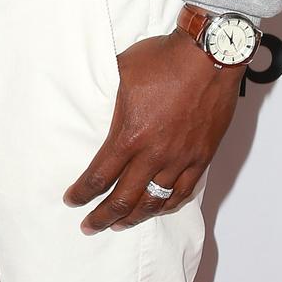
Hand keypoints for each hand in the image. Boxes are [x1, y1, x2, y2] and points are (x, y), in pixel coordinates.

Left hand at [64, 32, 244, 233]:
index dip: (82, 194)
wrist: (209, 54)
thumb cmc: (163, 59)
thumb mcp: (120, 73)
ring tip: (119, 225)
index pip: (99, 177)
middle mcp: (154, 154)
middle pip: (123, 199)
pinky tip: (157, 209)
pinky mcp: (202, 156)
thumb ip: (106, 97)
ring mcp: (180, 158)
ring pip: (154, 201)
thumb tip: (90, 101)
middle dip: (102, 217)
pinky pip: (184, 192)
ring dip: (134, 217)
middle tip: (89, 227)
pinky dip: (167, 205)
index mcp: (129, 135)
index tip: (72, 200)